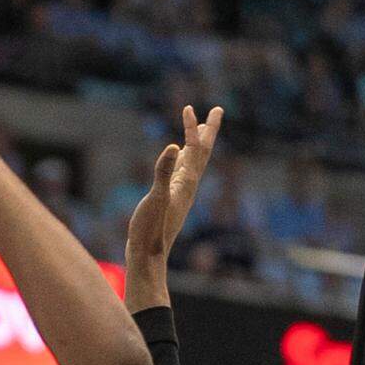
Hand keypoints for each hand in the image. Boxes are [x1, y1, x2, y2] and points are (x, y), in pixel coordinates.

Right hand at [127, 104, 223, 265]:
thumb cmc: (149, 230)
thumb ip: (163, 172)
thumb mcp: (155, 198)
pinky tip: (179, 160)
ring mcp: (180, 193)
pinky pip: (182, 173)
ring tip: (200, 130)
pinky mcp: (171, 200)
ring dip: (198, 144)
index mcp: (185, 183)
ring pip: (194, 163)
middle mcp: (187, 186)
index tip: (188, 108)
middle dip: (208, 131)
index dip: (192, 128)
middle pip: (202, 154)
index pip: (194, 149)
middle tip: (217, 111)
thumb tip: (175, 147)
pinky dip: (184, 160)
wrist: (147, 257)